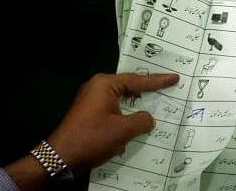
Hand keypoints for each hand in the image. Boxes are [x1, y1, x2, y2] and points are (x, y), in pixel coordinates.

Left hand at [46, 73, 178, 170]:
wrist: (60, 157)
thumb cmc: (92, 138)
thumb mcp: (123, 130)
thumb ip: (142, 120)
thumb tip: (148, 118)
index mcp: (104, 84)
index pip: (137, 80)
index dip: (158, 81)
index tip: (174, 78)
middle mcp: (96, 87)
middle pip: (128, 85)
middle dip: (147, 88)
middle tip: (166, 84)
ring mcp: (90, 100)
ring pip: (120, 97)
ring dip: (136, 101)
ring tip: (155, 98)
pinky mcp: (88, 113)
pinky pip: (113, 106)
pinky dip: (125, 110)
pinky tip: (135, 116)